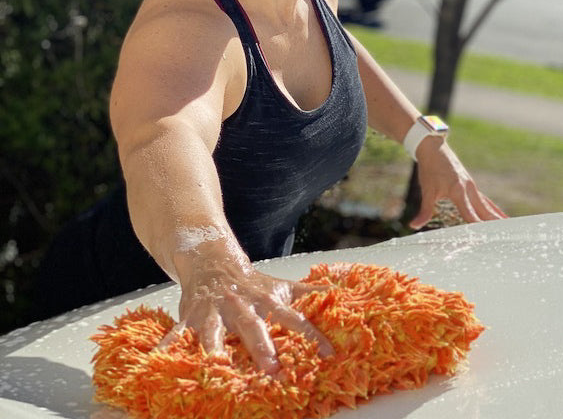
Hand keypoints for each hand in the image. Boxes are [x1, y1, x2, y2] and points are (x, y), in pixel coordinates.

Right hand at [161, 245, 331, 372]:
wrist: (213, 261)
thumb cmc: (250, 282)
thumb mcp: (279, 286)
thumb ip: (307, 293)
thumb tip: (337, 293)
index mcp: (265, 301)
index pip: (293, 319)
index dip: (311, 335)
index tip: (327, 353)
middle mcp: (241, 306)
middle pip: (254, 327)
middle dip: (263, 348)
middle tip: (273, 370)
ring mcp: (214, 312)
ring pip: (214, 333)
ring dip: (216, 352)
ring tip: (218, 370)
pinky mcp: (190, 317)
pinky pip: (177, 334)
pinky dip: (167, 347)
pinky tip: (157, 360)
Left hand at [409, 138, 507, 229]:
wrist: (433, 148)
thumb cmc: (429, 169)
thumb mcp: (427, 190)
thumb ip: (424, 210)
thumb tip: (413, 225)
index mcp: (458, 191)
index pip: (470, 214)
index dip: (477, 227)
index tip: (484, 239)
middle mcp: (469, 189)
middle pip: (484, 211)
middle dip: (494, 225)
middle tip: (505, 237)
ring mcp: (472, 186)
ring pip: (488, 205)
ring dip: (497, 217)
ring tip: (511, 228)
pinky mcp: (471, 186)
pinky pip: (485, 200)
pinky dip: (493, 209)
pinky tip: (500, 216)